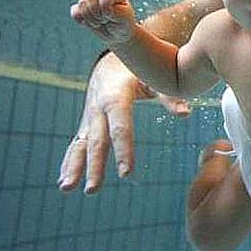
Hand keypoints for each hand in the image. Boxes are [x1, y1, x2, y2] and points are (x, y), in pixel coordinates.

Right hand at [57, 53, 190, 194]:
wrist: (114, 60)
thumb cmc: (140, 68)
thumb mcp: (154, 76)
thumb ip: (169, 96)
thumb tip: (185, 114)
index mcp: (116, 95)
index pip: (120, 126)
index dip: (123, 149)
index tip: (126, 173)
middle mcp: (98, 107)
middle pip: (97, 140)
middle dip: (94, 165)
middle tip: (92, 189)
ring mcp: (90, 116)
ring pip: (81, 144)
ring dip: (73, 167)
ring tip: (66, 189)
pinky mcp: (88, 123)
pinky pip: (78, 144)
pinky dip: (70, 162)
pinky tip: (65, 183)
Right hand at [70, 0, 136, 44]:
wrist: (118, 35)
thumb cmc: (123, 24)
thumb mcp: (124, 17)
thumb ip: (114, 9)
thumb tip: (102, 4)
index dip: (105, 10)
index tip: (112, 17)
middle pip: (90, 1)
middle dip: (97, 16)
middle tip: (106, 21)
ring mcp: (90, 2)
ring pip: (81, 6)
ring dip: (90, 20)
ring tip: (100, 23)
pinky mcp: (81, 10)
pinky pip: (75, 13)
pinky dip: (81, 21)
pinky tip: (90, 24)